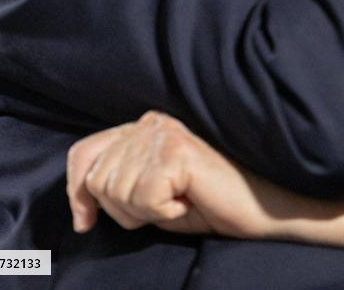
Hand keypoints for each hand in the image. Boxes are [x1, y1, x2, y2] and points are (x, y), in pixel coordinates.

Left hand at [67, 111, 343, 249]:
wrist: (266, 204)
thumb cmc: (214, 202)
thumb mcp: (156, 195)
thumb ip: (123, 185)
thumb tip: (82, 207)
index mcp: (144, 126)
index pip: (85, 153)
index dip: (77, 191)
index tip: (85, 222)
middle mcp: (150, 121)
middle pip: (99, 180)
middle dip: (124, 210)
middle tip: (166, 208)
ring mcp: (164, 131)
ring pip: (116, 191)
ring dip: (145, 212)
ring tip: (181, 202)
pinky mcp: (177, 149)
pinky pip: (143, 198)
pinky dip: (164, 213)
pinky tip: (190, 201)